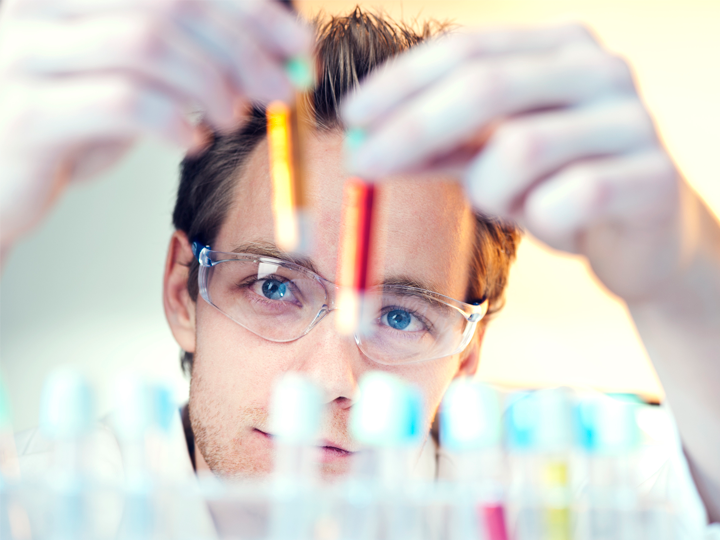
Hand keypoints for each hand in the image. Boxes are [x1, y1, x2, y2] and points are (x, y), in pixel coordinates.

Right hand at [0, 0, 311, 247]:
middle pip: (169, 6)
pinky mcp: (30, 112)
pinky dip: (175, 121)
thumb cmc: (72, 128)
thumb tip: (273, 60)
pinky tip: (191, 140)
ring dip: (212, 85)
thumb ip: (184, 61)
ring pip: (147, 45)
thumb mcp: (130, 82)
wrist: (0, 184)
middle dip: (243, 49)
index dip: (250, 7)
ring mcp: (27, 53)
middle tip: (283, 88)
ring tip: (234, 118)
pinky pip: (122, 102)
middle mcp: (42, 5)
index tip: (299, 42)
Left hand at [342, 24, 696, 302]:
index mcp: (559, 48)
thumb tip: (364, 143)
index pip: (466, 48)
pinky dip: (540, 219)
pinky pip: (566, 199)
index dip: (401, 81)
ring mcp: (632, 118)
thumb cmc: (560, 188)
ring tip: (508, 206)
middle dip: (411, 129)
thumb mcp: (491, 161)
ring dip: (490, 192)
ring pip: (519, 150)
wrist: (648, 238)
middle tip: (360, 165)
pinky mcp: (654, 176)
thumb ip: (439, 147)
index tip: (349, 115)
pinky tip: (557, 224)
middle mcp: (599, 68)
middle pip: (485, 86)